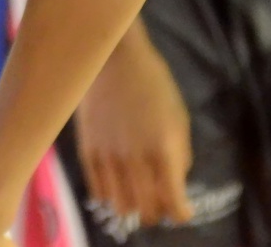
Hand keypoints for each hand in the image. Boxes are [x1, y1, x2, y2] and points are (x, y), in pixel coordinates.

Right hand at [74, 26, 193, 227]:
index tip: (182, 210)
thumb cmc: (153, 83)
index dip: (181, 213)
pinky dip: (111, 195)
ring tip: (137, 192)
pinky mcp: (88, 152)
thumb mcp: (179, 116)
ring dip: (133, 206)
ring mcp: (109, 157)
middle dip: (158, 211)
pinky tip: (117, 183)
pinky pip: (98, 192)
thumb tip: (175, 182)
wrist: (114, 58)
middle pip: (147, 212)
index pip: (174, 203)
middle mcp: (136, 160)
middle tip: (160, 200)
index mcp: (164, 150)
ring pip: (122, 208)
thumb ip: (180, 154)